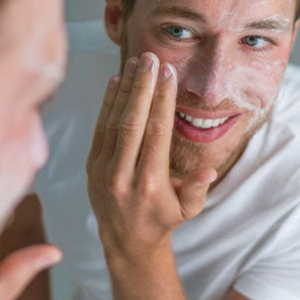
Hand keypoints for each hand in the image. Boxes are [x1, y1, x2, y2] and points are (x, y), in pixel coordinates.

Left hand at [85, 52, 215, 259]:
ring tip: (135, 63)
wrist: (126, 240)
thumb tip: (208, 170)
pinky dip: (107, 103)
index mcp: (149, 183)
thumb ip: (197, 189)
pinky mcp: (91, 165)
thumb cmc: (164, 219)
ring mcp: (102, 170)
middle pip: (133, 122)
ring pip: (114, 122)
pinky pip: (100, 128)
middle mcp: (122, 175)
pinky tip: (116, 81)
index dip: (162, 100)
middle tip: (150, 58)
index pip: (156, 133)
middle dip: (142, 87)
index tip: (168, 73)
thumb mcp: (188, 210)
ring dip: (125, 90)